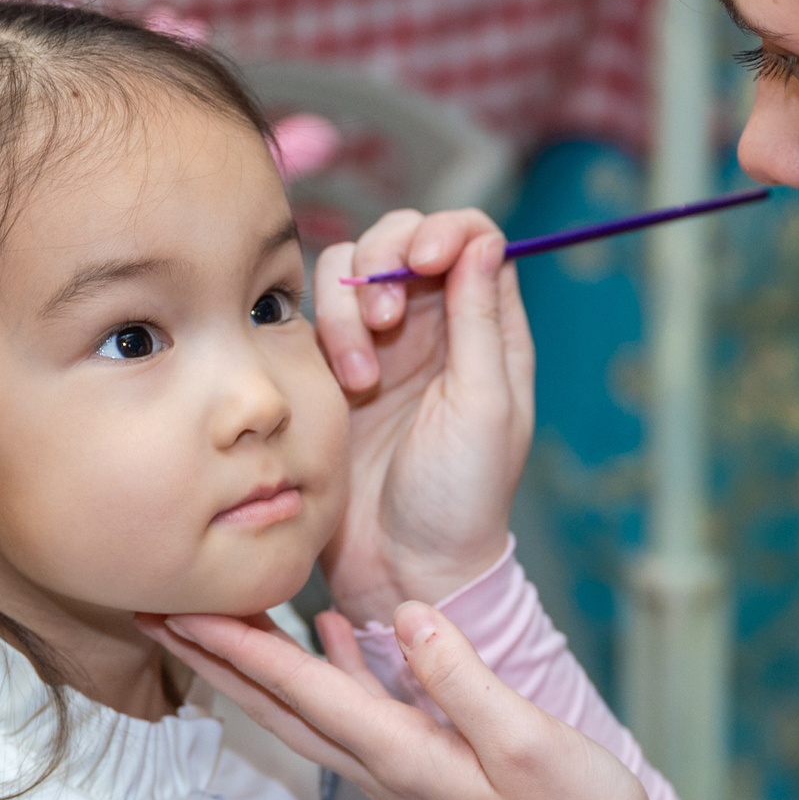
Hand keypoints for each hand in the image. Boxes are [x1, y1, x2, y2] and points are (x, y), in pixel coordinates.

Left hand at [143, 606, 661, 799]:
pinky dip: (329, 668)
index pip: (298, 691)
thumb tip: (404, 616)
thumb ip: (462, 676)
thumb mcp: (526, 739)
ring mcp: (403, 770)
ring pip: (307, 708)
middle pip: (277, 705)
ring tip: (213, 617)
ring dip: (255, 664)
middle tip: (153, 609)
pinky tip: (327, 632)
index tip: (178, 606)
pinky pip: (359, 709)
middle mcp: (384, 767)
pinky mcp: (429, 765)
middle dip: (212, 658)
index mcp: (399, 756)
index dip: (236, 646)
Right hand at [314, 210, 535, 624]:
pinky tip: (342, 385)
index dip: (445, 231)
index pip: (472, 239)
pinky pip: (312, 315)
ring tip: (361, 373)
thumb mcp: (485, 407)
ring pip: (349, 270)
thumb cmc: (460, 499)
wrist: (402, 567)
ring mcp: (378, 345)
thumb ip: (481, 321)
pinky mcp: (328, 368)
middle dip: (386, 261)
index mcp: (486, 331)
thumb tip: (485, 239)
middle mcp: (434, 327)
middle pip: (402, 238)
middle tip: (386, 319)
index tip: (424, 263)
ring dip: (349, 305)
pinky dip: (321, 331)